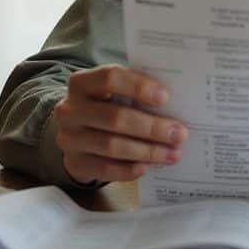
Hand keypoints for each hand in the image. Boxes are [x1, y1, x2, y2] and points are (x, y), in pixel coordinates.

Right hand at [53, 65, 188, 182]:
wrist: (75, 133)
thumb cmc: (105, 107)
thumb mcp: (113, 93)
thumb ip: (135, 93)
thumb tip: (175, 103)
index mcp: (82, 83)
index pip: (110, 78)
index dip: (138, 87)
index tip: (165, 97)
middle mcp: (70, 110)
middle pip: (114, 117)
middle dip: (152, 127)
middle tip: (179, 134)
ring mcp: (69, 138)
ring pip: (111, 146)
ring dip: (147, 151)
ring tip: (172, 154)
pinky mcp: (74, 163)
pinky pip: (104, 169)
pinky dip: (128, 169)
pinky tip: (147, 167)